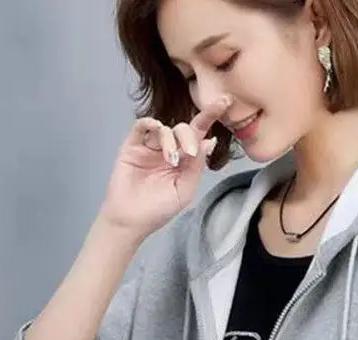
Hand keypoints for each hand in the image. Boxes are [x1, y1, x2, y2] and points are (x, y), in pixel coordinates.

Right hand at [99, 94, 232, 234]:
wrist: (131, 220)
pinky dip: (150, 123)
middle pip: (183, 129)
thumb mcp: (184, 189)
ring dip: (171, 140)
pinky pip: (142, 126)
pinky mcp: (132, 146)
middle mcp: (168, 150)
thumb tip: (209, 140)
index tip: (226, 101)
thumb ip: (196, 165)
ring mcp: (150, 147)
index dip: (211, 116)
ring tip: (170, 160)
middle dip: (189, 137)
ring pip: (165, 129)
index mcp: (184, 160)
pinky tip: (156, 128)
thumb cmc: (159, 209)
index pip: (199, 134)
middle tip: (189, 154)